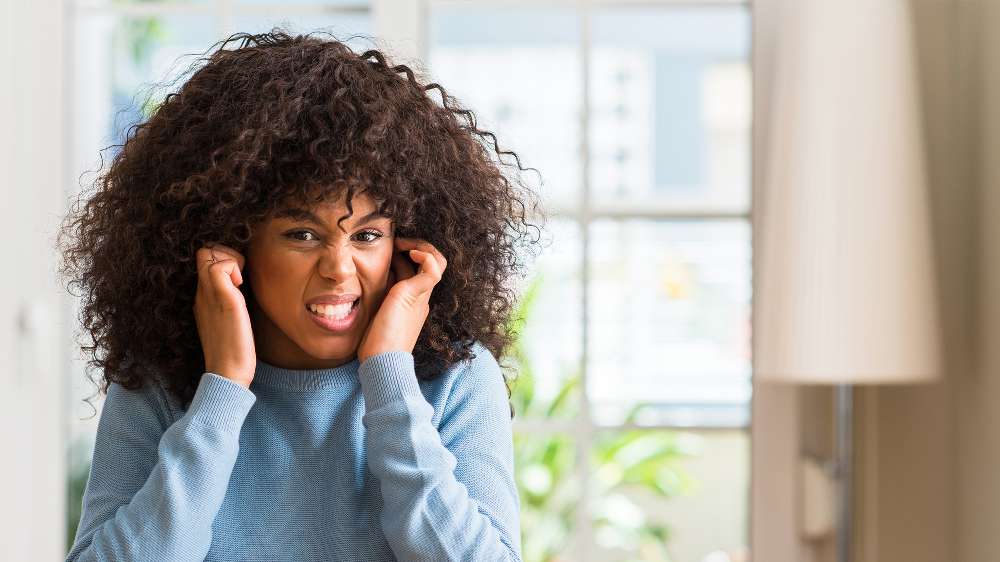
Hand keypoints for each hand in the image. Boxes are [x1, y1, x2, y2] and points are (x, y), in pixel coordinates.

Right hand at [193, 243, 255, 388]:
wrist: (228, 374)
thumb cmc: (233, 351)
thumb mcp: (228, 320)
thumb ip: (230, 303)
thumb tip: (243, 289)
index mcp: (203, 298)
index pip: (204, 261)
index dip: (222, 258)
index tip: (239, 277)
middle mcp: (202, 293)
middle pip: (203, 251)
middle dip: (226, 253)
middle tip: (241, 275)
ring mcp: (209, 296)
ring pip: (207, 253)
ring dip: (229, 258)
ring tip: (240, 281)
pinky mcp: (223, 300)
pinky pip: (218, 267)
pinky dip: (233, 267)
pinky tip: (241, 286)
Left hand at [357, 238, 446, 363]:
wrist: (383, 363)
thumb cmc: (374, 346)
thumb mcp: (375, 317)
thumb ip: (375, 301)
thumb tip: (361, 287)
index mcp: (412, 304)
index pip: (418, 273)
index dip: (407, 257)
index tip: (390, 252)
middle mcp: (421, 299)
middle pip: (432, 264)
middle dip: (416, 246)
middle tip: (396, 241)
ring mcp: (421, 297)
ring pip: (437, 262)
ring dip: (420, 245)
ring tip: (402, 243)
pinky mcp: (416, 295)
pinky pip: (433, 268)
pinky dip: (424, 254)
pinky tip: (409, 252)